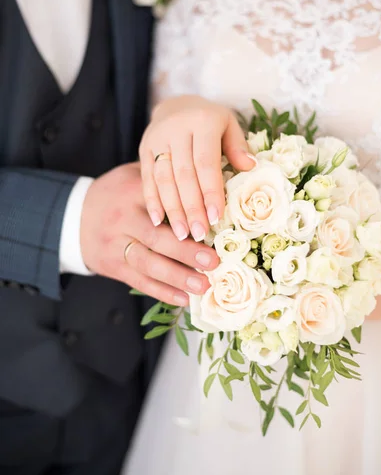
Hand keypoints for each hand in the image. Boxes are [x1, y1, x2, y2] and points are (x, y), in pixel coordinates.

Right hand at [80, 163, 218, 305]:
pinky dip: (162, 292)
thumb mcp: (134, 174)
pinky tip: (184, 299)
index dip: (188, 216)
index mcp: (133, 192)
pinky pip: (139, 281)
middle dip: (187, 253)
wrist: (73, 215)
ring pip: (148, 264)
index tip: (213, 226)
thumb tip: (206, 176)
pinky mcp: (113, 266)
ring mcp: (116, 245)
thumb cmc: (116, 192)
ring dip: (177, 277)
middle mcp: (123, 220)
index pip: (163, 204)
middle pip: (157, 238)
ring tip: (203, 286)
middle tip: (214, 262)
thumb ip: (163, 176)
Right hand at [139, 95, 255, 240]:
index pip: (206, 162)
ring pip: (163, 179)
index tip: (216, 218)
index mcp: (202, 121)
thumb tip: (250, 167)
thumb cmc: (210, 120)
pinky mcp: (143, 149)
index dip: (211, 191)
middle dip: (192, 207)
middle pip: (183, 175)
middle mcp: (176, 129)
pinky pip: (147, 178)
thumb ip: (238, 145)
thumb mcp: (229, 124)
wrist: (176, 104)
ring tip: (182, 235)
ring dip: (172, 209)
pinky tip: (159, 221)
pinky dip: (153, 201)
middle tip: (199, 234)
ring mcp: (156, 139)